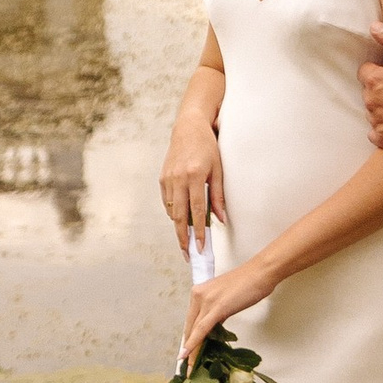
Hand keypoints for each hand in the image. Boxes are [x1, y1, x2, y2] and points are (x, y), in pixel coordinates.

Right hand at [160, 117, 226, 249]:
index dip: (198, 232)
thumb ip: (218, 196)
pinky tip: (180, 218)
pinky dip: (173, 212)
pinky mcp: (162, 178)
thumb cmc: (208, 148)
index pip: (197, 212)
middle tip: (188, 255)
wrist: (188, 127)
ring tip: (186, 240)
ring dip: (178, 227)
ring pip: (171, 210)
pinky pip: (167, 201)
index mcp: (195, 176)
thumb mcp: (219, 169)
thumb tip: (220, 220)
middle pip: (178, 217)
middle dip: (183, 238)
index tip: (200, 248)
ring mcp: (168, 179)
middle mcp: (178, 179)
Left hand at [181, 260, 272, 366]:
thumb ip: (217, 311)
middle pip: (190, 326)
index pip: (191, 319)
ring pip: (194, 330)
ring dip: (191, 351)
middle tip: (186, 363)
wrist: (260, 273)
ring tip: (189, 367)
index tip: (186, 351)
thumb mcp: (226, 298)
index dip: (189, 337)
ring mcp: (206, 300)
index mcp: (199, 291)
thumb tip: (215, 326)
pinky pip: (202, 329)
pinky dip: (194, 343)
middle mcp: (198, 295)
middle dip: (188, 347)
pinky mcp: (216, 307)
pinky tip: (188, 355)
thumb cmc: (248, 283)